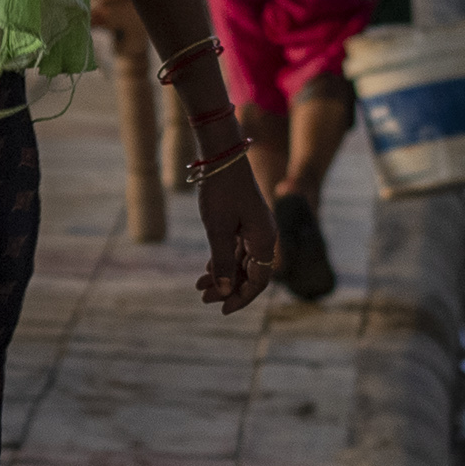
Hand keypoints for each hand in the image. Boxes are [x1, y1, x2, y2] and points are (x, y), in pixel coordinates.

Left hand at [187, 148, 275, 312]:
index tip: (222, 309)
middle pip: (250, 274)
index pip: (259, 281)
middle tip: (203, 297)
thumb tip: (224, 291)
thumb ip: (223, 262)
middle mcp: (264, 236)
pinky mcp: (245, 221)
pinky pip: (238, 249)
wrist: (221, 156)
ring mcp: (255, 229)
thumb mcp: (218, 230)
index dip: (241, 298)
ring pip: (242, 262)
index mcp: (265, 240)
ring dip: (223, 275)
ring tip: (199, 286)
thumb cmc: (221, 191)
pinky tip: (208, 269)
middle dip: (228, 288)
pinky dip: (223, 260)